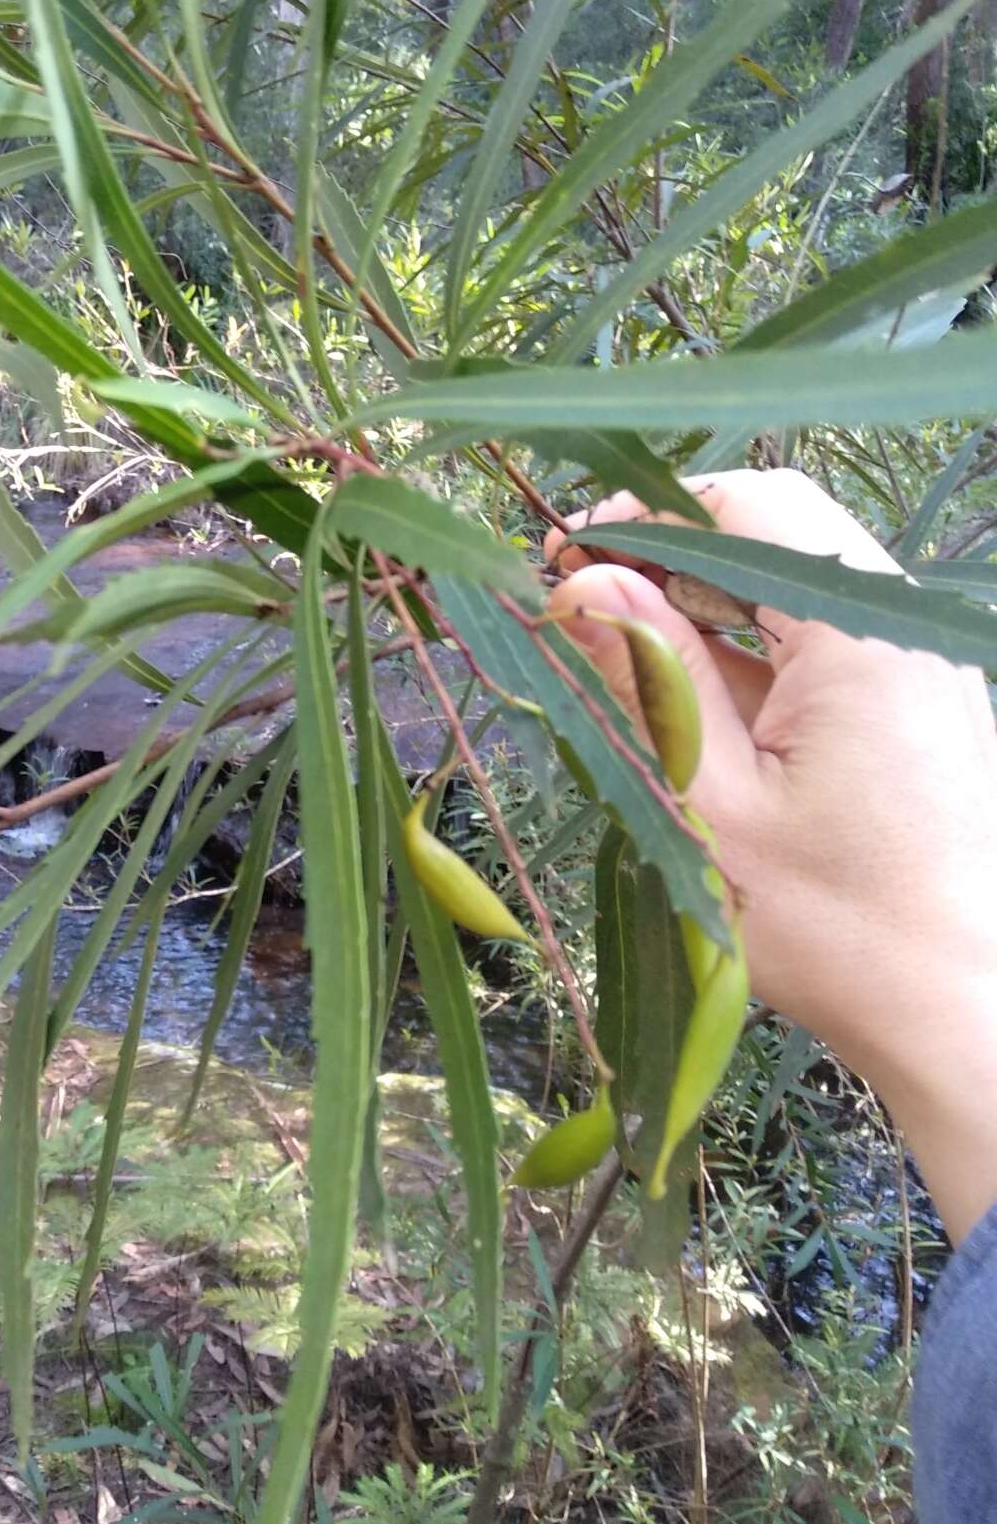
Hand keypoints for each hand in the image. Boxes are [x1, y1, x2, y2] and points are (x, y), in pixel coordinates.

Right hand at [544, 467, 996, 1240]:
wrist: (965, 1018)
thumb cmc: (836, 929)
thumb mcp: (714, 804)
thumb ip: (651, 678)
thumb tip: (580, 582)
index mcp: (862, 638)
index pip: (751, 504)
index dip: (650, 513)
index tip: (567, 555)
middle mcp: (907, 632)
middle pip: (779, 534)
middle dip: (673, 557)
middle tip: (580, 603)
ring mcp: (924, 670)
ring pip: (800, 589)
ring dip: (710, 607)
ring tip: (626, 656)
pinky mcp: (926, 711)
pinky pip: (830, 645)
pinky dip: (757, 653)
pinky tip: (698, 705)